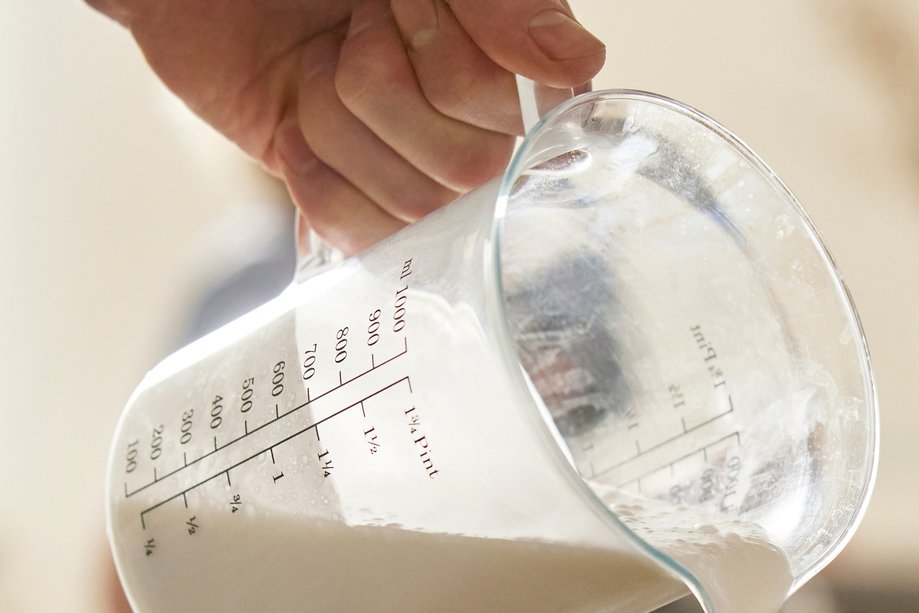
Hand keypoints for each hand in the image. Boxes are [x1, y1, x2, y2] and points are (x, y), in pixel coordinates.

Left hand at [90, 0, 605, 252]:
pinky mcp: (351, 206)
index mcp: (509, 62)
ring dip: (340, 123)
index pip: (508, 115)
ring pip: (411, 207)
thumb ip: (506, 4)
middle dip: (384, 89)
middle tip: (354, 31)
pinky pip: (360, 239)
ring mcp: (413, 173)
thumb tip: (577, 63)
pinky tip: (297, 129)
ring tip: (321, 70)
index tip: (402, 3)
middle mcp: (477, 128)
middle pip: (465, 172)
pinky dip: (315, 180)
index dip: (445, 64)